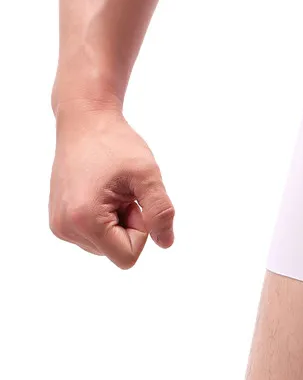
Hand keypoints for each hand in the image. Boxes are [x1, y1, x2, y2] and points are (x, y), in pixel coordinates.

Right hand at [49, 104, 175, 269]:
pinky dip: (105, 218)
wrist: (85, 123)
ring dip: (118, 221)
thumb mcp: (147, 175)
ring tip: (111, 190)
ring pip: (107, 245)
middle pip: (117, 251)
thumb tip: (166, 244)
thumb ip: (160, 211)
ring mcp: (59, 226)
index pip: (128, 256)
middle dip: (129, 224)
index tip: (134, 199)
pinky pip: (95, 236)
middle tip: (121, 191)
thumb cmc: (116, 145)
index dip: (142, 229)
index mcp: (84, 220)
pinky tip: (101, 192)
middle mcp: (65, 229)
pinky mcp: (59, 221)